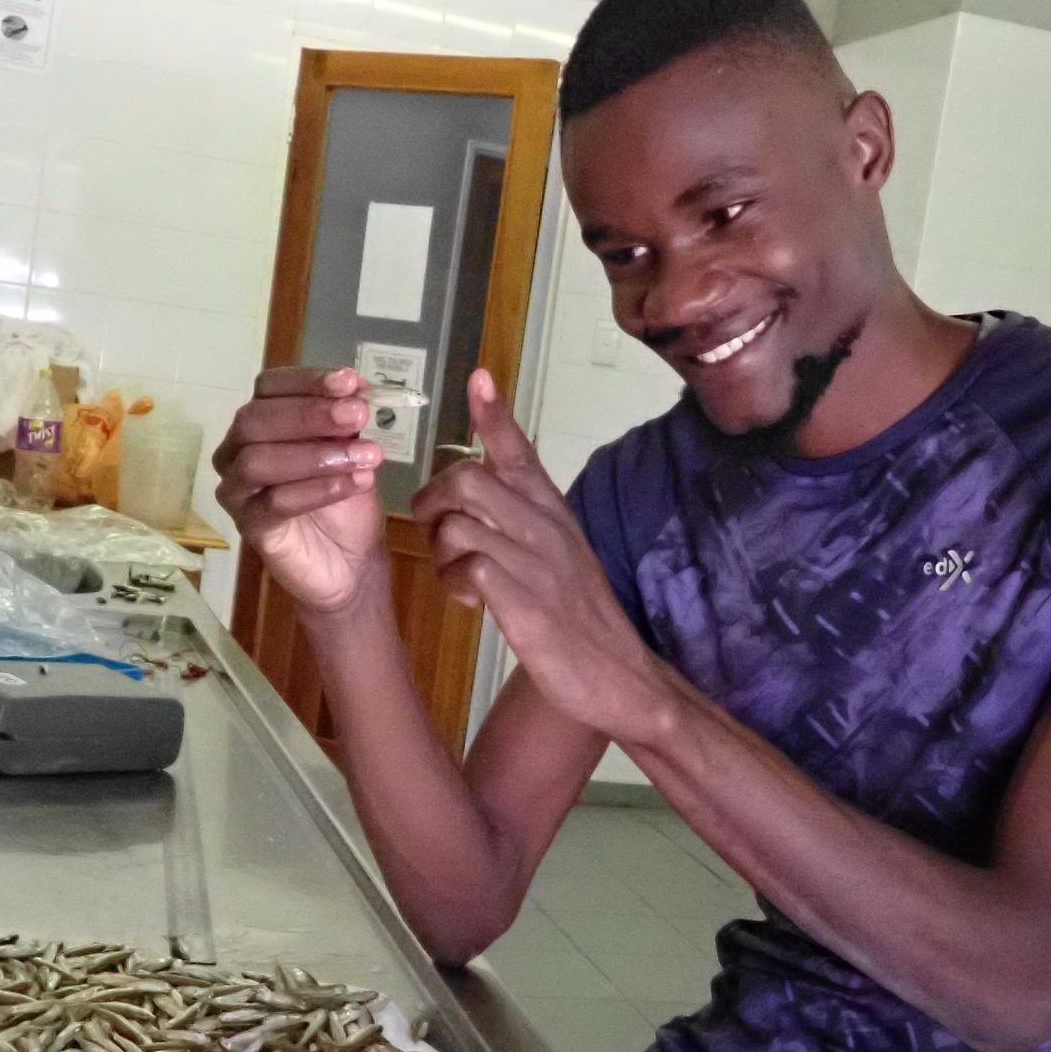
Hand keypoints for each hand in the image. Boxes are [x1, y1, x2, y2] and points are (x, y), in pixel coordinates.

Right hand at [212, 367, 388, 615]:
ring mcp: (238, 490)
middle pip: (256, 419)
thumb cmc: (344, 501)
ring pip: (258, 460)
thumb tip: (355, 387)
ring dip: (316, 454)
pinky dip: (316, 490)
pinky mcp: (249, 527)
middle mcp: (237, 450)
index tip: (349, 381)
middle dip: (310, 414)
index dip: (306, 381)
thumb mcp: (351, 450)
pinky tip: (354, 483)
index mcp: (261, 421)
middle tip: (359, 415)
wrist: (350, 563)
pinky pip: (273, 503)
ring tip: (366, 456)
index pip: (268, 387)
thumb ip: (347, 421)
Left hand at [413, 370, 673, 744]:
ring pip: (458, 522)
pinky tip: (469, 601)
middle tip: (437, 534)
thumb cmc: (581, 615)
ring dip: (440, 549)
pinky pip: (467, 568)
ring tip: (456, 576)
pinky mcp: (523, 601)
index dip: (494, 414)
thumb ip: (527, 516)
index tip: (478, 377)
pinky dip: (454, 583)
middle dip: (433, 502)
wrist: (617, 674)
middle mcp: (544, 526)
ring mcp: (534, 562)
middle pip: (466, 478)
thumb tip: (489, 485)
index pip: (519, 450)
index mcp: (552, 510)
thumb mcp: (559, 552)